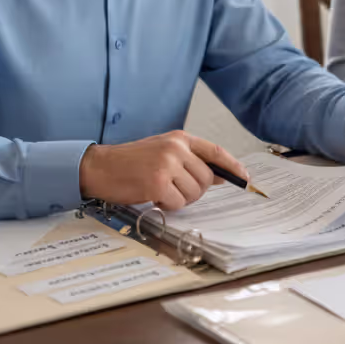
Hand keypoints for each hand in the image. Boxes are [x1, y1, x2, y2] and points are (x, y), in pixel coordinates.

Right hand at [77, 130, 250, 210]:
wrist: (99, 167)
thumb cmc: (131, 162)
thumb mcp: (164, 153)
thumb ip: (192, 162)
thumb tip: (221, 175)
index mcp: (180, 138)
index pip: (215, 152)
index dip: (233, 166)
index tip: (245, 178)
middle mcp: (176, 148)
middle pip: (206, 179)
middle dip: (195, 191)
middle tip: (174, 190)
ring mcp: (167, 165)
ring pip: (194, 193)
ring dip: (180, 199)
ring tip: (160, 190)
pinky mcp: (157, 183)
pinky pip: (178, 203)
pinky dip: (167, 205)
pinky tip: (153, 196)